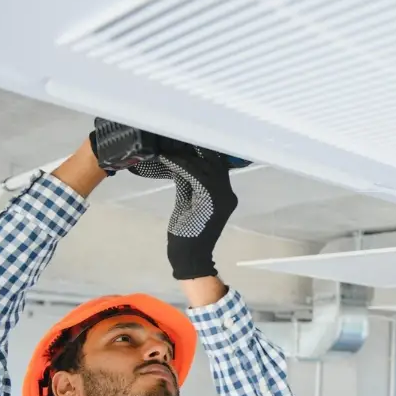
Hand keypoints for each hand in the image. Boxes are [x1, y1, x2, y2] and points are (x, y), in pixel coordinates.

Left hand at [130, 137, 238, 279]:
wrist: (190, 257)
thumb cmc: (189, 234)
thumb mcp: (190, 203)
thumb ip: (190, 183)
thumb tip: (182, 162)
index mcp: (226, 195)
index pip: (217, 166)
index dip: (202, 152)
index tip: (186, 141)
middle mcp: (227, 193)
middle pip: (214, 162)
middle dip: (196, 149)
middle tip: (177, 138)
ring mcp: (220, 195)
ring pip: (204, 165)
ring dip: (185, 156)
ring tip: (169, 147)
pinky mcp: (208, 197)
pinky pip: (194, 174)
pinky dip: (179, 164)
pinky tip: (167, 158)